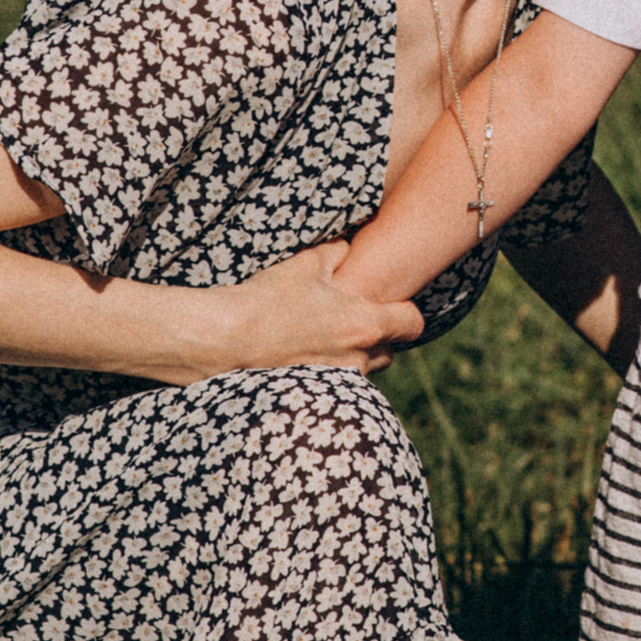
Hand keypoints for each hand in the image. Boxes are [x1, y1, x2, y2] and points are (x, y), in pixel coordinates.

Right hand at [208, 244, 423, 377]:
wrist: (227, 339)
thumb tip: (350, 247)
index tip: (393, 304)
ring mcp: (336, 381)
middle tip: (355, 318)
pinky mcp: (315, 393)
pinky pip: (337, 383)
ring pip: (363, 370)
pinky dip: (330, 369)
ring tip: (327, 336)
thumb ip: (338, 253)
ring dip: (354, 355)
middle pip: (390, 352)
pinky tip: (306, 353)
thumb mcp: (307, 264)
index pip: (413, 323)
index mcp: (364, 324)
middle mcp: (358, 358)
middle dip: (379, 337)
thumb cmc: (269, 298)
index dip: (407, 311)